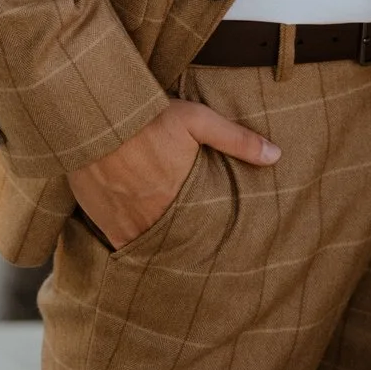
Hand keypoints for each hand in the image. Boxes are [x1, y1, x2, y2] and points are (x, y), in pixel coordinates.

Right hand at [66, 99, 279, 250]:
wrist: (94, 115)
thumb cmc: (148, 116)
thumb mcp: (198, 120)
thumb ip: (236, 140)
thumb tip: (275, 156)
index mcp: (178, 199)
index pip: (200, 234)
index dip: (208, 242)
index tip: (218, 248)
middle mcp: (151, 218)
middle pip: (173, 245)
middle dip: (184, 248)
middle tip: (195, 254)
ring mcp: (124, 223)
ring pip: (146, 249)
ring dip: (157, 248)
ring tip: (169, 249)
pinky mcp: (101, 220)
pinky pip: (118, 244)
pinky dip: (129, 244)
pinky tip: (137, 238)